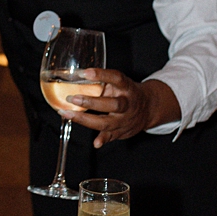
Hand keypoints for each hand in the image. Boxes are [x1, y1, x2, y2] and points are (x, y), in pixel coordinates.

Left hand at [63, 70, 179, 147]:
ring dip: (86, 119)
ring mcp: (125, 119)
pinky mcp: (121, 131)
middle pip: (112, 104)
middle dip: (91, 102)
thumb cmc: (126, 93)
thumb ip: (101, 82)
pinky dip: (103, 140)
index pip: (116, 78)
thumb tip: (76, 78)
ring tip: (68, 114)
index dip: (101, 75)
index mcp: (126, 87)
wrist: (148, 108)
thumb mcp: (118, 83)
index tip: (85, 73)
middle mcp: (127, 104)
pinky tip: (95, 143)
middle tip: (72, 98)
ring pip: (107, 122)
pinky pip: (111, 136)